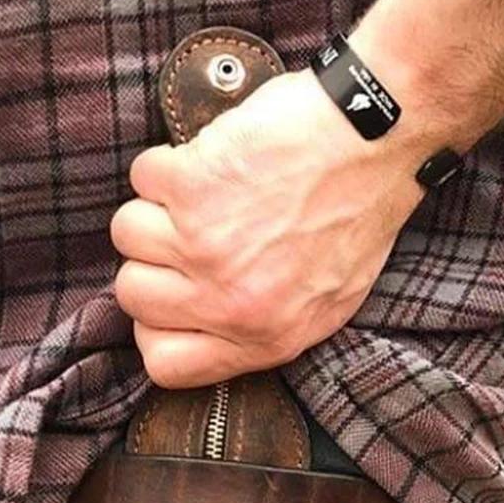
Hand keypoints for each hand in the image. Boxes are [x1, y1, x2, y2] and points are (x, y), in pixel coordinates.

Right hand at [110, 67, 426, 388]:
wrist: (378, 137)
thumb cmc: (358, 214)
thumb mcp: (327, 302)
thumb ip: (261, 328)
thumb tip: (203, 328)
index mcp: (263, 336)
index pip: (165, 365)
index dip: (158, 329)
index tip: (172, 299)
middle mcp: (227, 300)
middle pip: (132, 295)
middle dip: (153, 260)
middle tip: (190, 233)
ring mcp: (204, 244)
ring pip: (126, 233)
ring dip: (158, 206)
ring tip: (204, 194)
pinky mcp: (192, 186)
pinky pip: (142, 177)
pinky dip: (170, 161)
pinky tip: (212, 160)